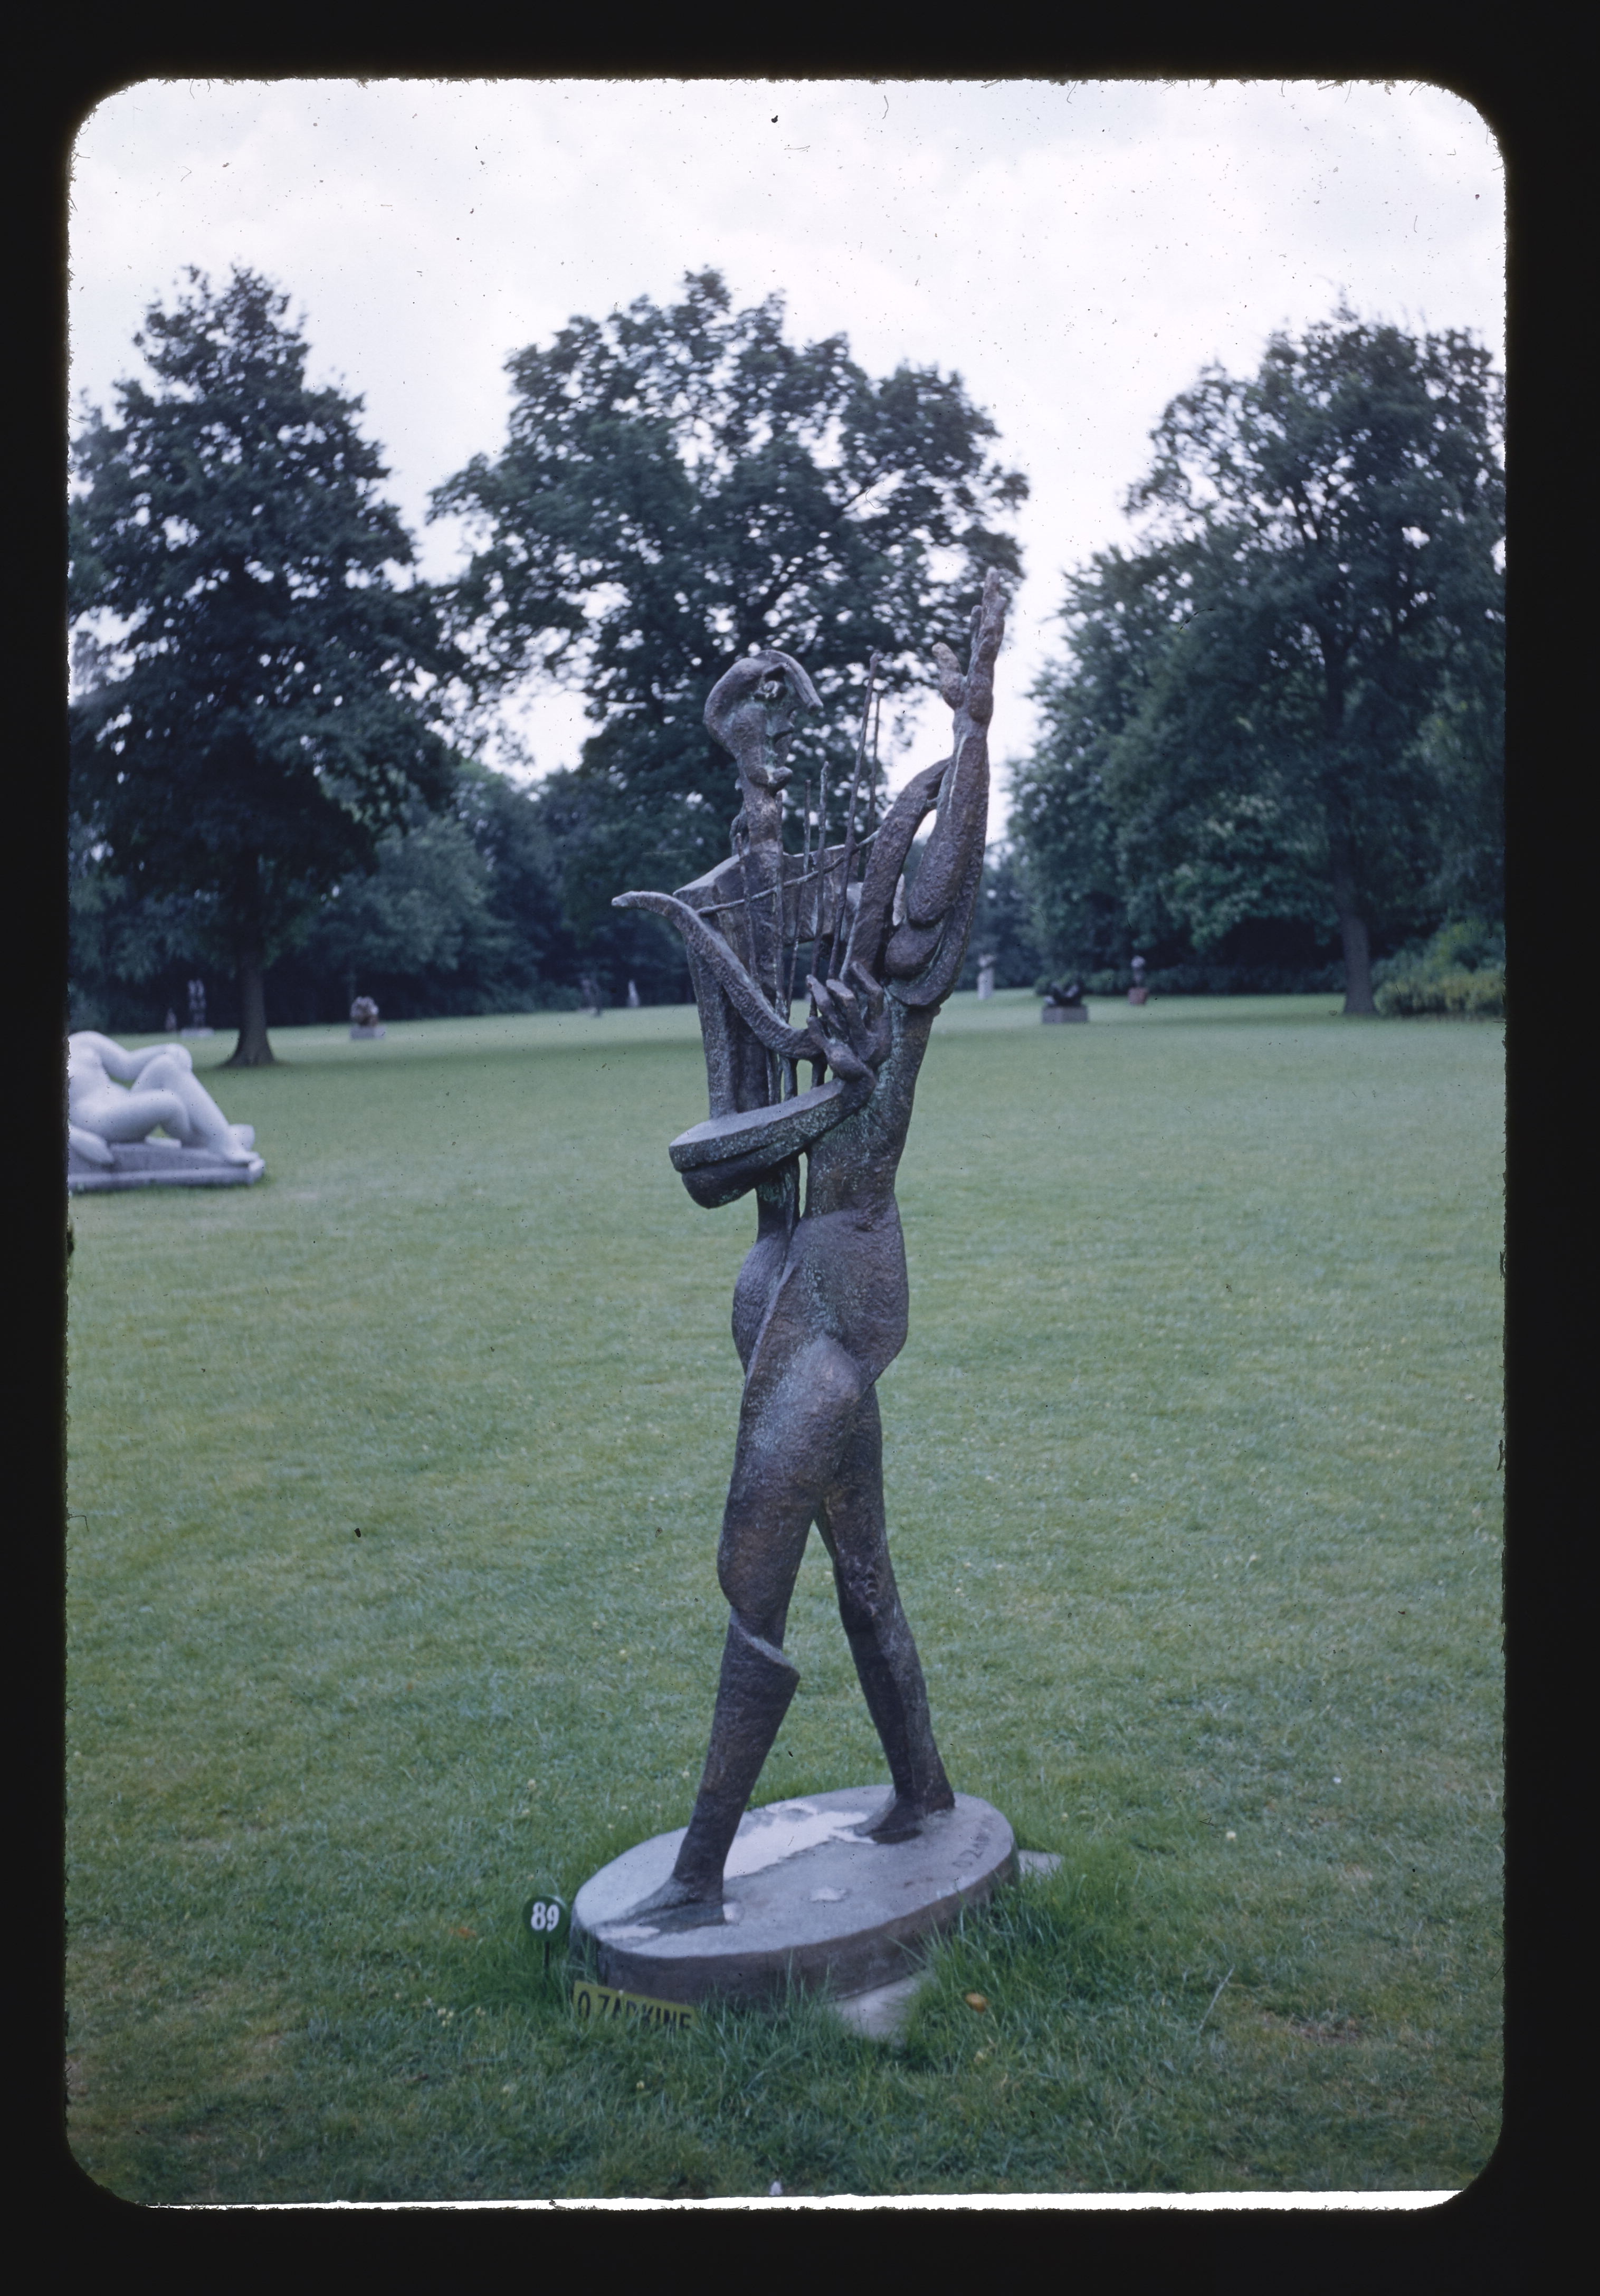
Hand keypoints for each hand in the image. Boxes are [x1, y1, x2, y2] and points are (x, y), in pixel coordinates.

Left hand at [803, 961, 891, 1091]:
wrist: (863, 1087)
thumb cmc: (870, 1054)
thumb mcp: (878, 1032)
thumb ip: (874, 1011)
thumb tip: (872, 982)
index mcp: (881, 1028)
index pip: (876, 995)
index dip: (865, 978)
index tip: (852, 965)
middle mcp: (867, 1036)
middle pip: (850, 1002)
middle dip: (837, 987)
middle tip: (827, 980)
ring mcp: (850, 1046)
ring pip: (832, 1015)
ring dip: (820, 997)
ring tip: (811, 983)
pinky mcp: (835, 1055)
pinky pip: (822, 1038)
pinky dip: (816, 1028)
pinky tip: (810, 1019)